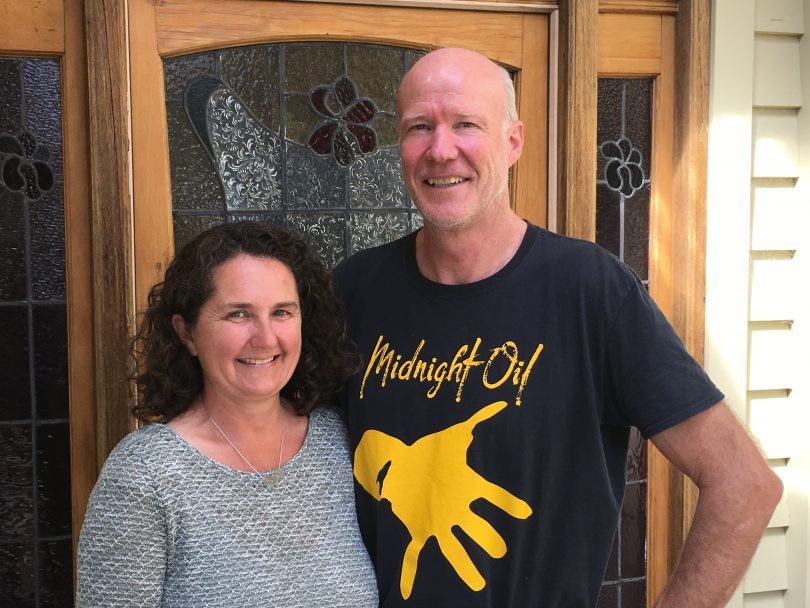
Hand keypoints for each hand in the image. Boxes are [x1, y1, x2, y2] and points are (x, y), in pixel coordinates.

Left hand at [354, 400, 531, 598]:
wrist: (401, 464)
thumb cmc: (430, 450)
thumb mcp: (454, 434)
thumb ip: (479, 418)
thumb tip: (502, 403)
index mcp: (465, 488)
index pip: (492, 496)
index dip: (508, 503)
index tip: (526, 512)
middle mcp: (454, 510)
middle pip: (476, 527)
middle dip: (486, 538)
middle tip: (500, 551)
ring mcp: (436, 522)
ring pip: (453, 547)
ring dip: (463, 564)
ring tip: (478, 585)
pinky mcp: (416, 530)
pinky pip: (414, 555)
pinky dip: (410, 574)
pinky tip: (406, 595)